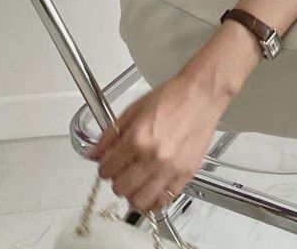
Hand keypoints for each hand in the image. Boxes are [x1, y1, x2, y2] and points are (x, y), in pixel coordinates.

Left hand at [84, 72, 230, 212]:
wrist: (201, 94)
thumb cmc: (173, 96)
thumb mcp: (134, 109)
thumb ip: (111, 134)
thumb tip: (94, 152)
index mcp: (137, 138)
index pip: (107, 169)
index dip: (104, 166)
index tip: (107, 163)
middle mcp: (153, 157)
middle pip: (120, 188)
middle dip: (116, 179)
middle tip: (121, 170)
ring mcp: (171, 168)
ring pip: (140, 201)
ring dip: (133, 193)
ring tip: (135, 182)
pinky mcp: (186, 174)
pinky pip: (164, 201)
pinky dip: (154, 200)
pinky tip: (151, 189)